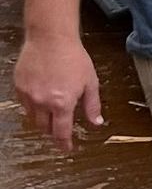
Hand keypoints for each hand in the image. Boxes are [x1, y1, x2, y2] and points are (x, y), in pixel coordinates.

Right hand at [14, 32, 103, 152]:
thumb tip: (96, 123)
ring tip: (52, 111)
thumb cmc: (74, 58)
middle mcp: (42, 103)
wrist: (51, 39)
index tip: (67, 149)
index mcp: (62, 104)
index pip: (61, 132)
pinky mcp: (19, 87)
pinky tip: (42, 97)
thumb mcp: (90, 82)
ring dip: (43, 119)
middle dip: (53, 131)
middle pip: (45, 128)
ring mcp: (28, 96)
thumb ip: (92, 105)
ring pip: (33, 117)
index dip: (64, 143)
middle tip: (60, 129)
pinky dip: (33, 106)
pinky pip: (25, 104)